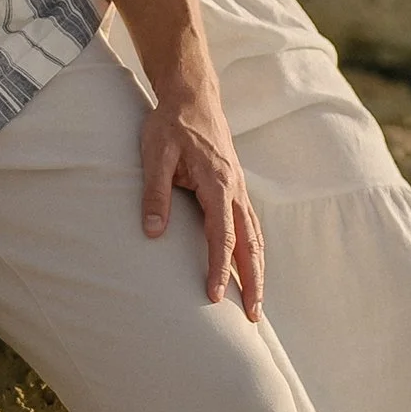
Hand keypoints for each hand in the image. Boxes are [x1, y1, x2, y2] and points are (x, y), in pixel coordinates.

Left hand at [140, 85, 264, 317]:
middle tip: (254, 317)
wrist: (192, 94)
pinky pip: (250, 225)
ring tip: (257, 303)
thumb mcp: (155, 154)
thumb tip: (153, 232)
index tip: (215, 297)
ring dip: (257, 270)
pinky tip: (249, 266)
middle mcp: (234, 189)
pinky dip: (253, 250)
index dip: (219, 268)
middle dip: (253, 282)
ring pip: (255, 236)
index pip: (222, 236)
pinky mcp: (234, 186)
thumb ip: (155, 193)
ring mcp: (237, 188)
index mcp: (217, 183)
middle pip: (250, 244)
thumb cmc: (170, 123)